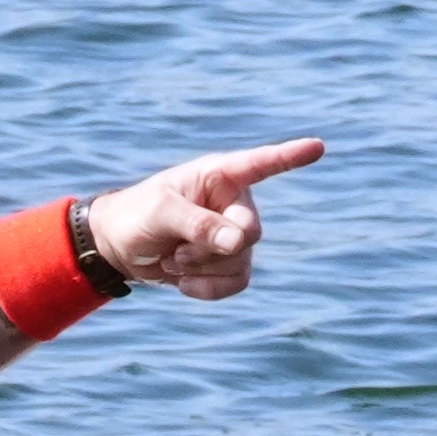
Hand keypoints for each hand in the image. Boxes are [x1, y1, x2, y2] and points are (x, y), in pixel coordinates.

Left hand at [86, 137, 325, 300]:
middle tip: (177, 250)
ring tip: (173, 259)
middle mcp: (235, 201)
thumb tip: (239, 243)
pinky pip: (237, 283)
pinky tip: (184, 283)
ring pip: (242, 261)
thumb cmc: (136, 216)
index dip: (290, 156)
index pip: (262, 163)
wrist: (119, 249)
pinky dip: (209, 289)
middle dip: (212, 249)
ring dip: (203, 268)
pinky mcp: (230, 263)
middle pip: (250, 232)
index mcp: (220, 175)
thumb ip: (199, 224)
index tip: (317, 146)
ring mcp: (236, 233)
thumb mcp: (160, 214)